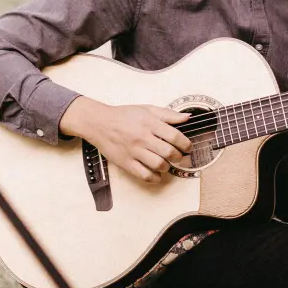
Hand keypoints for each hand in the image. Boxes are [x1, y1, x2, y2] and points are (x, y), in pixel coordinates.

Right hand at [58, 97, 191, 183]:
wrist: (99, 123)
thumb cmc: (124, 116)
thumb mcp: (147, 109)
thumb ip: (168, 114)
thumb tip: (187, 118)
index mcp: (149, 123)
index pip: (175, 136)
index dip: (186, 144)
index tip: (188, 147)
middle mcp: (142, 137)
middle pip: (169, 152)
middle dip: (178, 157)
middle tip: (179, 157)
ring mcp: (133, 151)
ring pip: (159, 165)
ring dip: (167, 167)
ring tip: (166, 163)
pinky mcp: (126, 163)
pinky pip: (144, 175)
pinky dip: (155, 178)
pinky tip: (157, 174)